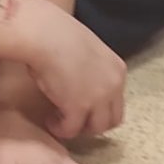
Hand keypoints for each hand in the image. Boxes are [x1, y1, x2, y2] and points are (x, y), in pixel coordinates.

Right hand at [18, 0, 125, 139]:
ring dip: (78, 128)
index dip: (100, 109)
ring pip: (95, 128)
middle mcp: (114, 85)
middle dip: (93, 123)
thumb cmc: (58, 34)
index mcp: (117, 70)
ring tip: (60, 121)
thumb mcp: (87, 52)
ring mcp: (98, 98)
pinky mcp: (78, 107)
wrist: (45, 34)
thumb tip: (79, 84)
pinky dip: (60, 129)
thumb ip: (92, 70)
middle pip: (112, 119)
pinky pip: (71, 129)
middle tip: (73, 119)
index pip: (117, 101)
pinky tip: (50, 121)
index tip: (84, 108)